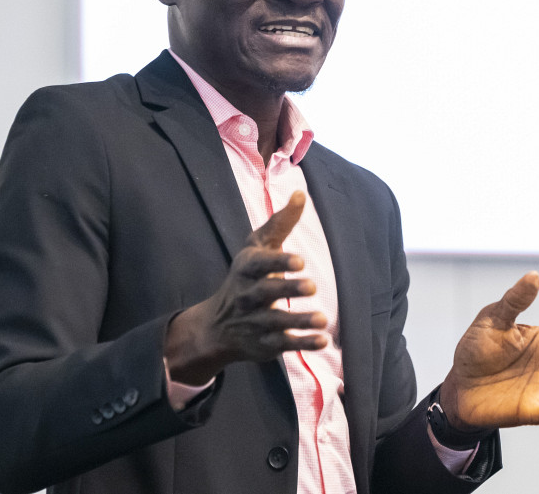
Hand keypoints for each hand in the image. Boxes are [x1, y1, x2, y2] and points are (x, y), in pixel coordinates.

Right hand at [165, 191, 326, 384]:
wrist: (215, 326)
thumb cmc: (245, 277)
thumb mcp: (256, 248)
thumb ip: (280, 223)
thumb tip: (300, 193)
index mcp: (246, 269)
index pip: (259, 264)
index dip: (278, 261)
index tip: (300, 260)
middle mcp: (247, 296)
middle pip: (266, 292)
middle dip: (288, 289)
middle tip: (313, 286)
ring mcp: (255, 322)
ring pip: (276, 322)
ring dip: (299, 320)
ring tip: (322, 319)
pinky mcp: (265, 343)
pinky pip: (284, 344)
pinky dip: (302, 343)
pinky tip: (323, 340)